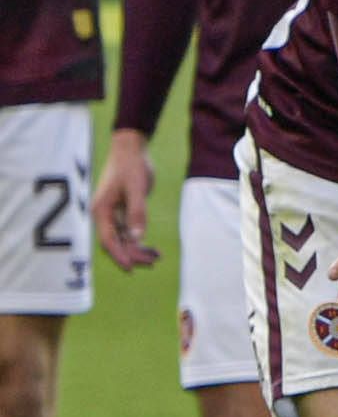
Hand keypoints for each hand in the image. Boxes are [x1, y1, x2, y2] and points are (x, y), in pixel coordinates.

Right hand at [91, 129, 160, 270]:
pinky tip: (152, 249)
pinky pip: (129, 230)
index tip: (131, 267)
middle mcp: (104, 214)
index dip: (120, 254)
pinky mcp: (122, 210)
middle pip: (116, 242)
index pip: (109, 239)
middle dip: (132, 254)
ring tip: (156, 257)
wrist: (131, 148)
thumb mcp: (136, 188)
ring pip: (123, 238)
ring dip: (137, 249)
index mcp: (101, 210)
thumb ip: (137, 212)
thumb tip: (137, 237)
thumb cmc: (131, 166)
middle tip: (152, 262)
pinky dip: (139, 240)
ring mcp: (113, 213)